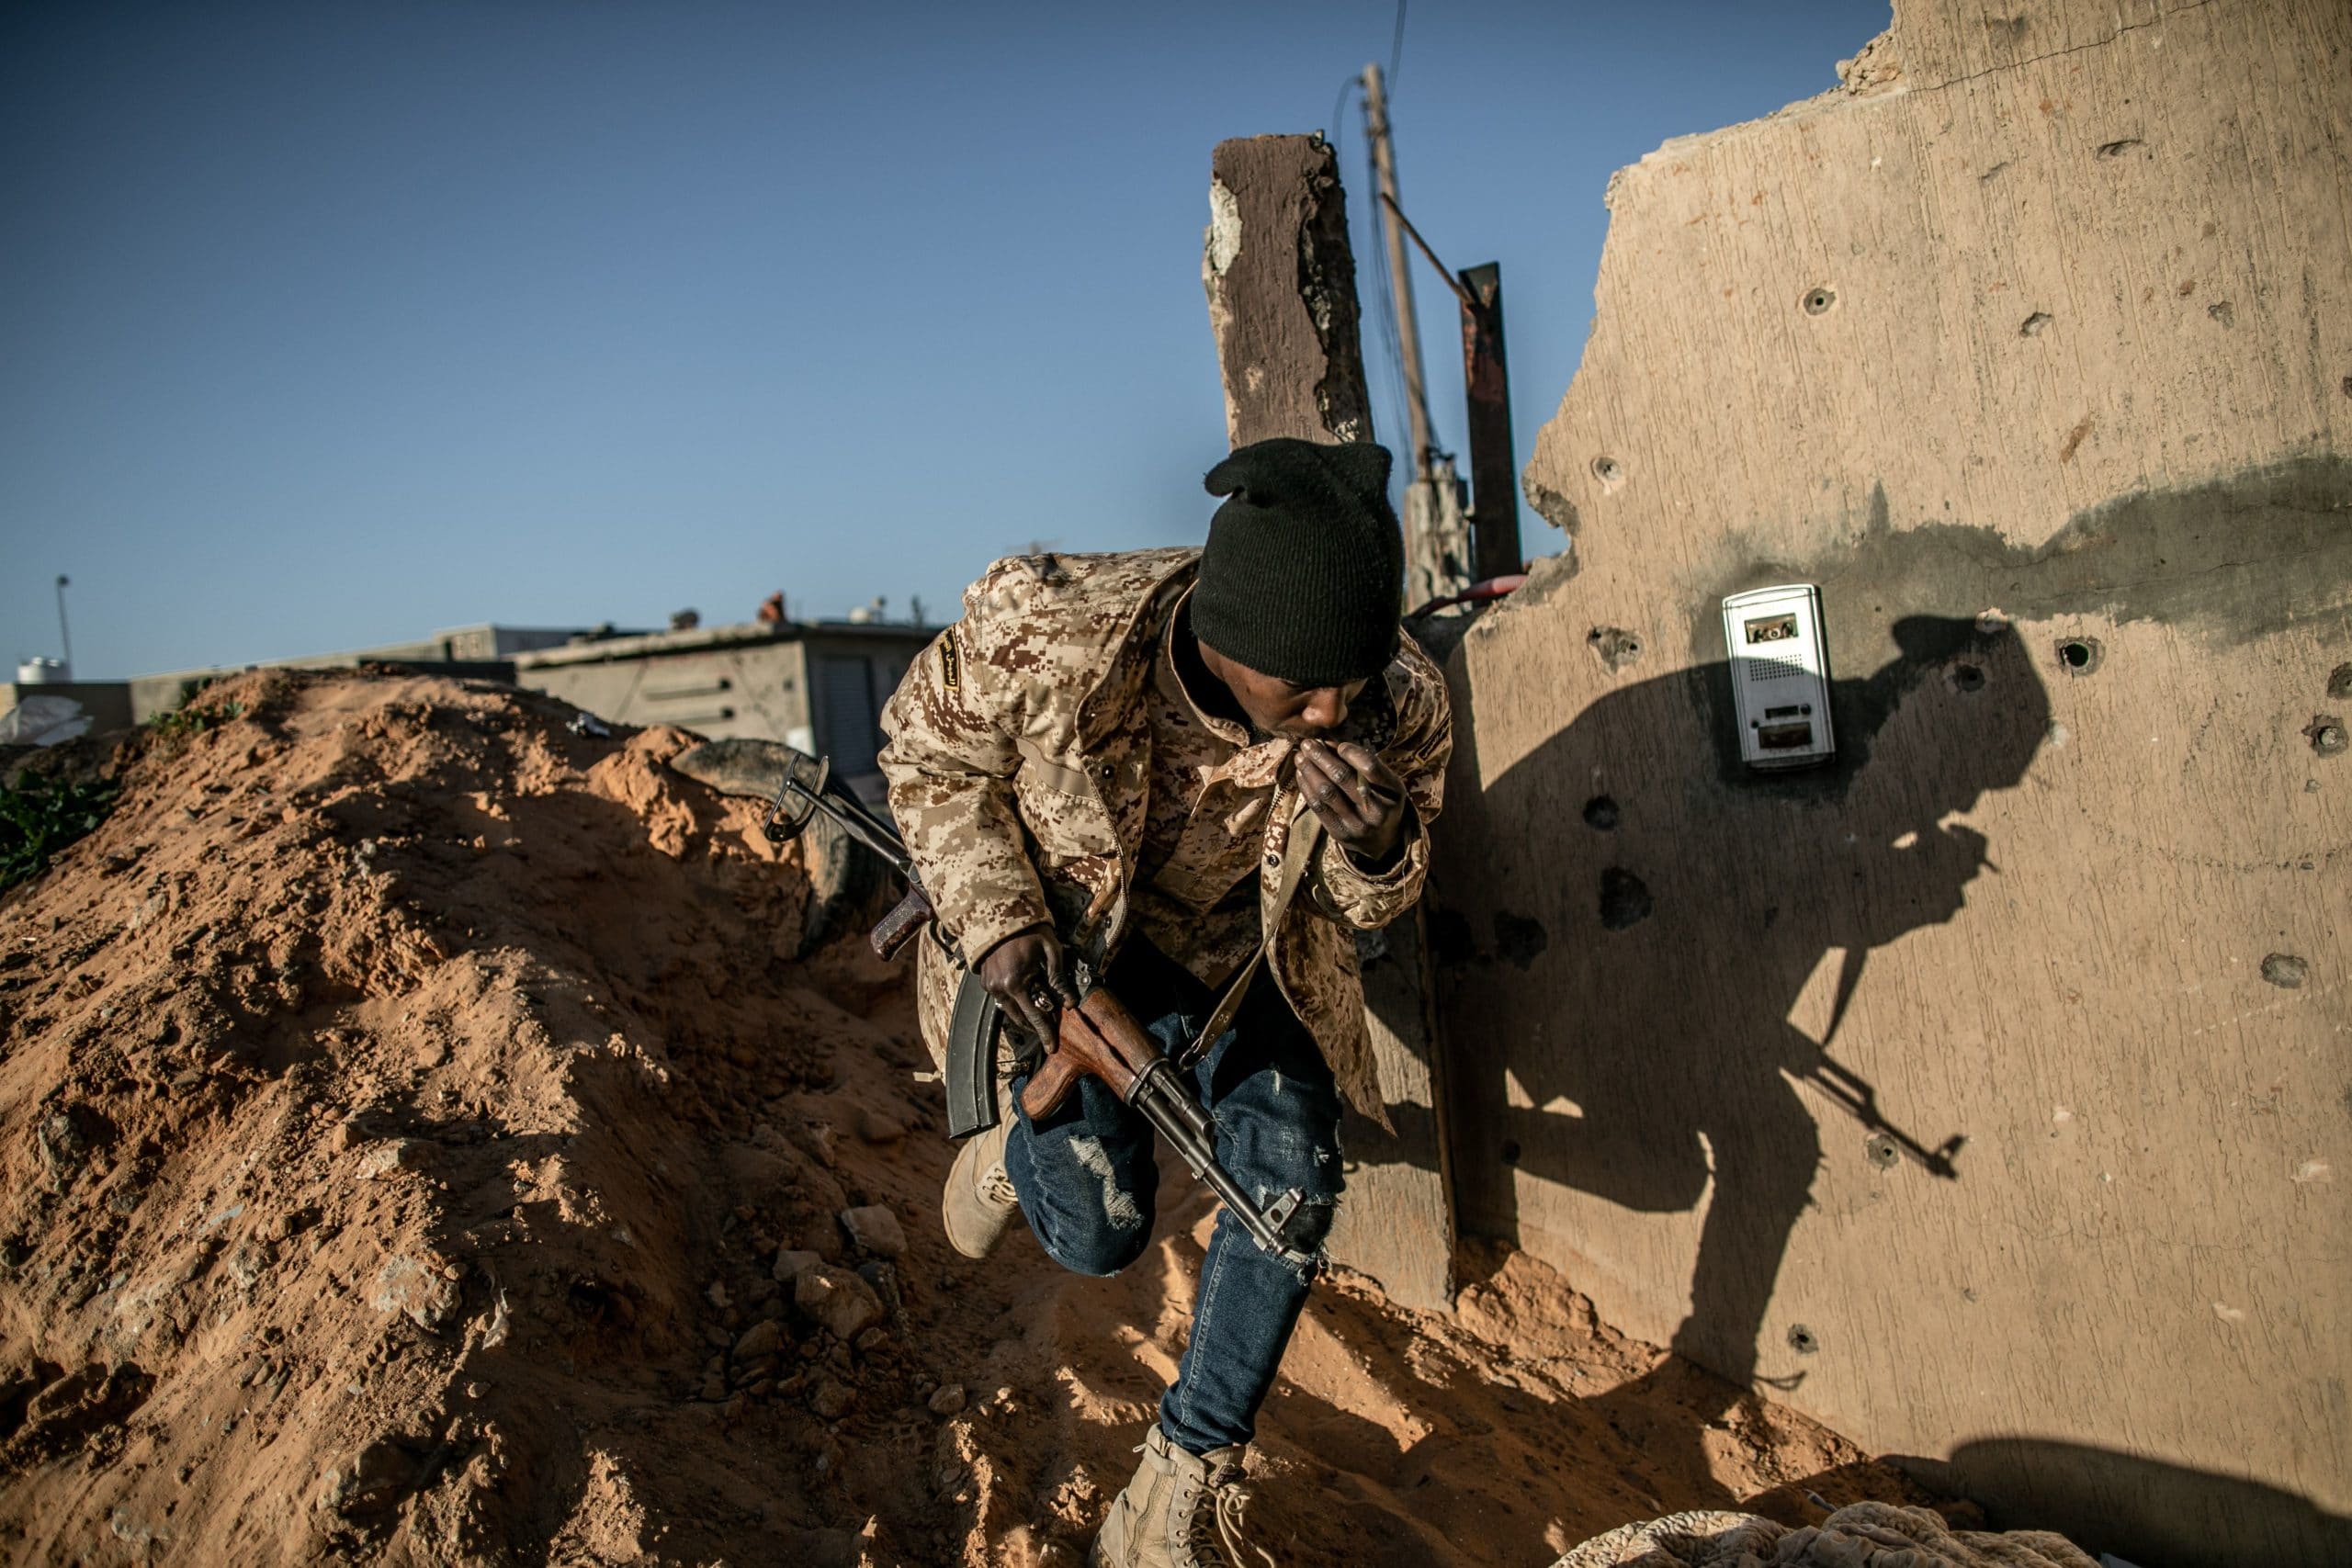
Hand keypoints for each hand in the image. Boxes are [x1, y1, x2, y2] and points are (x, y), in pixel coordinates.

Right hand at [977, 926, 1076, 1048]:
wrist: (1002, 913)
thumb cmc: (1030, 931)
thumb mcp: (1050, 953)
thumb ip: (1058, 980)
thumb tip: (1070, 1003)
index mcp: (1016, 983)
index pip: (1034, 1016)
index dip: (1045, 1032)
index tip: (1052, 1047)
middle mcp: (999, 988)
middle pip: (1019, 1018)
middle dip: (1035, 1025)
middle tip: (1049, 1031)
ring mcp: (990, 985)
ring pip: (1009, 1010)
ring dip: (1024, 1014)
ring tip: (1039, 1015)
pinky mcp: (985, 981)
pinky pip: (1001, 999)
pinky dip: (1014, 1001)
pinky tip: (1025, 996)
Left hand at [1296, 739, 1405, 864]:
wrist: (1382, 841)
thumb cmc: (1382, 801)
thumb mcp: (1384, 782)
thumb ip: (1361, 762)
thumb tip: (1327, 743)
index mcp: (1393, 793)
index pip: (1370, 767)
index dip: (1351, 753)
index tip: (1338, 745)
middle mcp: (1376, 811)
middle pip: (1343, 778)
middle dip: (1322, 757)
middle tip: (1308, 744)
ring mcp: (1357, 825)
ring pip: (1327, 792)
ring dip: (1310, 771)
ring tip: (1300, 757)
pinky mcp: (1340, 834)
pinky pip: (1318, 807)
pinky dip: (1307, 788)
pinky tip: (1301, 775)